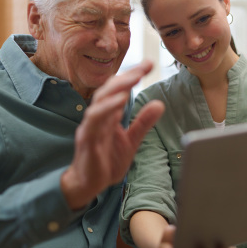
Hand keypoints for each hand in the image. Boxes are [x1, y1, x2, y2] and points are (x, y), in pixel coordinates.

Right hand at [61, 60, 164, 209]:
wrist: (89, 185)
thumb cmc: (106, 161)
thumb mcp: (131, 140)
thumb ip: (143, 122)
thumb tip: (159, 104)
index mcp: (108, 115)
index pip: (119, 89)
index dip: (133, 75)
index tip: (149, 63)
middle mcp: (98, 116)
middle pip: (109, 89)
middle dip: (127, 76)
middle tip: (145, 66)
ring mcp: (91, 126)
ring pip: (100, 100)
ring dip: (117, 88)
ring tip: (134, 78)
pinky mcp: (87, 139)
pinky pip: (94, 119)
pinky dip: (106, 108)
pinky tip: (120, 101)